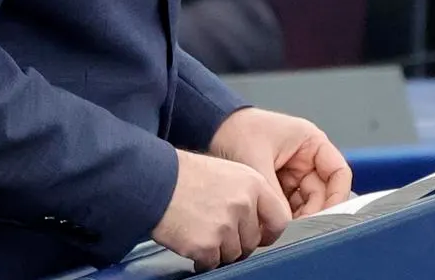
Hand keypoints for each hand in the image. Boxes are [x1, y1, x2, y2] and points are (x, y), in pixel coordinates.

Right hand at [150, 150, 289, 270]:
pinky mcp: (207, 244)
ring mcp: (226, 226)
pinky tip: (191, 240)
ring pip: (234, 254)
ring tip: (201, 231)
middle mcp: (244, 204)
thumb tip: (259, 224)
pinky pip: (212, 262)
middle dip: (237, 242)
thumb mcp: (229, 173)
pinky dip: (201, 258)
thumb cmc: (187, 176)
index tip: (260, 236)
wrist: (155, 181)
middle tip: (217, 231)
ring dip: (218, 250)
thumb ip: (249, 196)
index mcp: (254, 184)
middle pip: (253, 241)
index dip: (268, 232)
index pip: (279, 219)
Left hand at [210, 108, 352, 219]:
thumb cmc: (237, 131)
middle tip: (297, 230)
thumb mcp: (257, 161)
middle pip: (323, 193)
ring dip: (297, 217)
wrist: (211, 128)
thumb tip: (285, 223)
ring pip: (307, 203)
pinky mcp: (280, 184)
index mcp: (311, 142)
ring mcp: (294, 172)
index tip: (327, 217)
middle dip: (312, 212)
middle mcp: (307, 158)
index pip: (339, 173)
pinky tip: (273, 224)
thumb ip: (274, 193)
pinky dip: (284, 216)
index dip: (337, 197)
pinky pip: (290, 206)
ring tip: (281, 228)